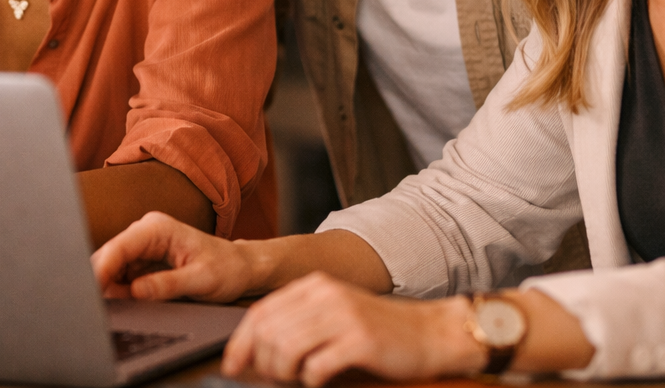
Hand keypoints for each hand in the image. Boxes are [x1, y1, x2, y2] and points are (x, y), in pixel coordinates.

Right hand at [91, 211, 260, 302]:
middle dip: (99, 280)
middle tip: (97, 308)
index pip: (119, 247)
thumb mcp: (201, 280)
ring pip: (111, 267)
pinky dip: (117, 291)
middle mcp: (146, 232)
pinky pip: (120, 276)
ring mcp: (142, 246)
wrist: (240, 268)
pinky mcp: (142, 260)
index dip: (100, 270)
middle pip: (109, 256)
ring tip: (110, 309)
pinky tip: (121, 304)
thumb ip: (167, 285)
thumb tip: (136, 291)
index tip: (90, 293)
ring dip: (107, 288)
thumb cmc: (226, 269)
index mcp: (158, 229)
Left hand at [221, 272, 479, 387]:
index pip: (260, 312)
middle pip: (268, 332)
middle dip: (261, 362)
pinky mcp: (360, 340)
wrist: (432, 332)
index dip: (240, 343)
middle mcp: (325, 295)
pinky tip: (319, 380)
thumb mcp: (334, 315)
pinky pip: (316, 367)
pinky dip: (310, 380)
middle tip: (271, 379)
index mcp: (314, 286)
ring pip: (286, 349)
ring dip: (282, 374)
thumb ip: (298, 323)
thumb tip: (254, 349)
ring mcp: (343, 316)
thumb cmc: (379, 331)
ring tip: (295, 380)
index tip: (231, 366)